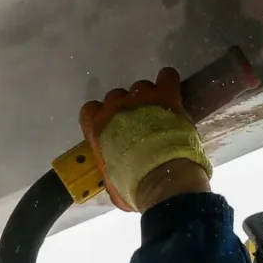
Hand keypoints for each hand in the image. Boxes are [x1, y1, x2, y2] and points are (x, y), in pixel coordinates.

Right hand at [79, 68, 211, 210]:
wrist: (162, 179)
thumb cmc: (133, 186)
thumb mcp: (112, 183)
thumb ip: (109, 171)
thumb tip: (115, 177)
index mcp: (97, 127)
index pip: (90, 110)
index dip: (102, 117)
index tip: (113, 128)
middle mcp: (115, 107)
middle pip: (116, 97)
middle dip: (127, 109)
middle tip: (140, 125)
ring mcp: (141, 98)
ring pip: (141, 87)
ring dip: (148, 98)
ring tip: (160, 114)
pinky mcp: (166, 95)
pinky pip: (167, 76)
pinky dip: (168, 82)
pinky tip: (172, 92)